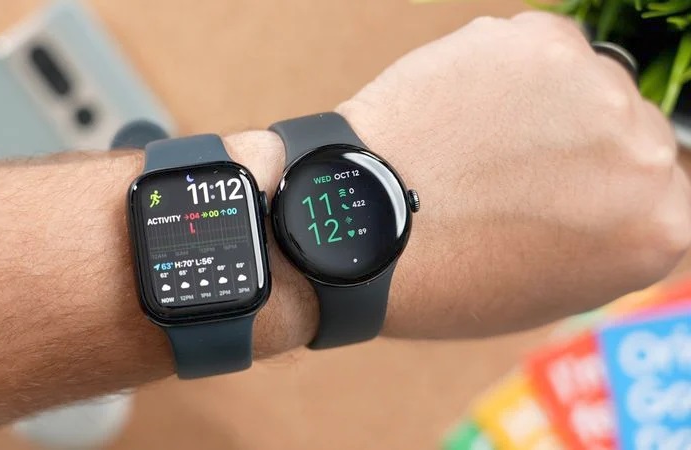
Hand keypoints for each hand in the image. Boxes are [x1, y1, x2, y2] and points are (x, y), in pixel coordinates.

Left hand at [335, 11, 690, 336]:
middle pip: (628, 130)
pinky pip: (535, 48)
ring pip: (581, 84)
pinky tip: (458, 109)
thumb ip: (601, 237)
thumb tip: (602, 195)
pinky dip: (500, 71)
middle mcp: (645, 155)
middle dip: (577, 145)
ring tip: (473, 141)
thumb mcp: (550, 289)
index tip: (568, 186)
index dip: (604, 187)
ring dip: (539, 104)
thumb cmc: (443, 278)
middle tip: (509, 166)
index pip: (659, 189)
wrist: (364, 230)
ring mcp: (596, 89)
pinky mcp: (541, 42)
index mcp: (660, 229)